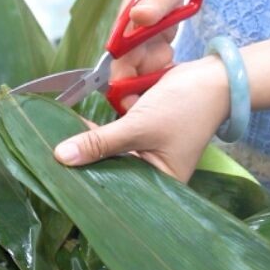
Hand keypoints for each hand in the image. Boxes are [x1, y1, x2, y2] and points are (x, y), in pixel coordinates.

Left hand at [54, 56, 229, 181]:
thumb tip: (62, 157)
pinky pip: (118, 139)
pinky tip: (78, 130)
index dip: (90, 183)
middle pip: (112, 174)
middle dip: (87, 163)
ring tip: (60, 144)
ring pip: (112, 155)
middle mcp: (156, 175)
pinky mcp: (146, 136)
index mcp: (161, 185)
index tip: (60, 178)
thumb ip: (100, 142)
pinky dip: (103, 133)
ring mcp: (150, 155)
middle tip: (54, 159)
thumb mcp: (139, 127)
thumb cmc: (184, 107)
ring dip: (92, 146)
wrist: (215, 77)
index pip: (117, 192)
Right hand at [112, 0, 186, 109]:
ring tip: (169, 49)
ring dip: (161, 71)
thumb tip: (139, 16)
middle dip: (151, 79)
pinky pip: (156, 69)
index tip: (143, 103)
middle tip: (167, 58)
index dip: (126, 92)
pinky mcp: (150, 50)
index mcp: (122, 36)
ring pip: (147, 76)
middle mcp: (126, 47)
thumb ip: (154, 5)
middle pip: (133, 81)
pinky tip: (173, 57)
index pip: (118, 74)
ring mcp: (139, 50)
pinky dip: (167, 67)